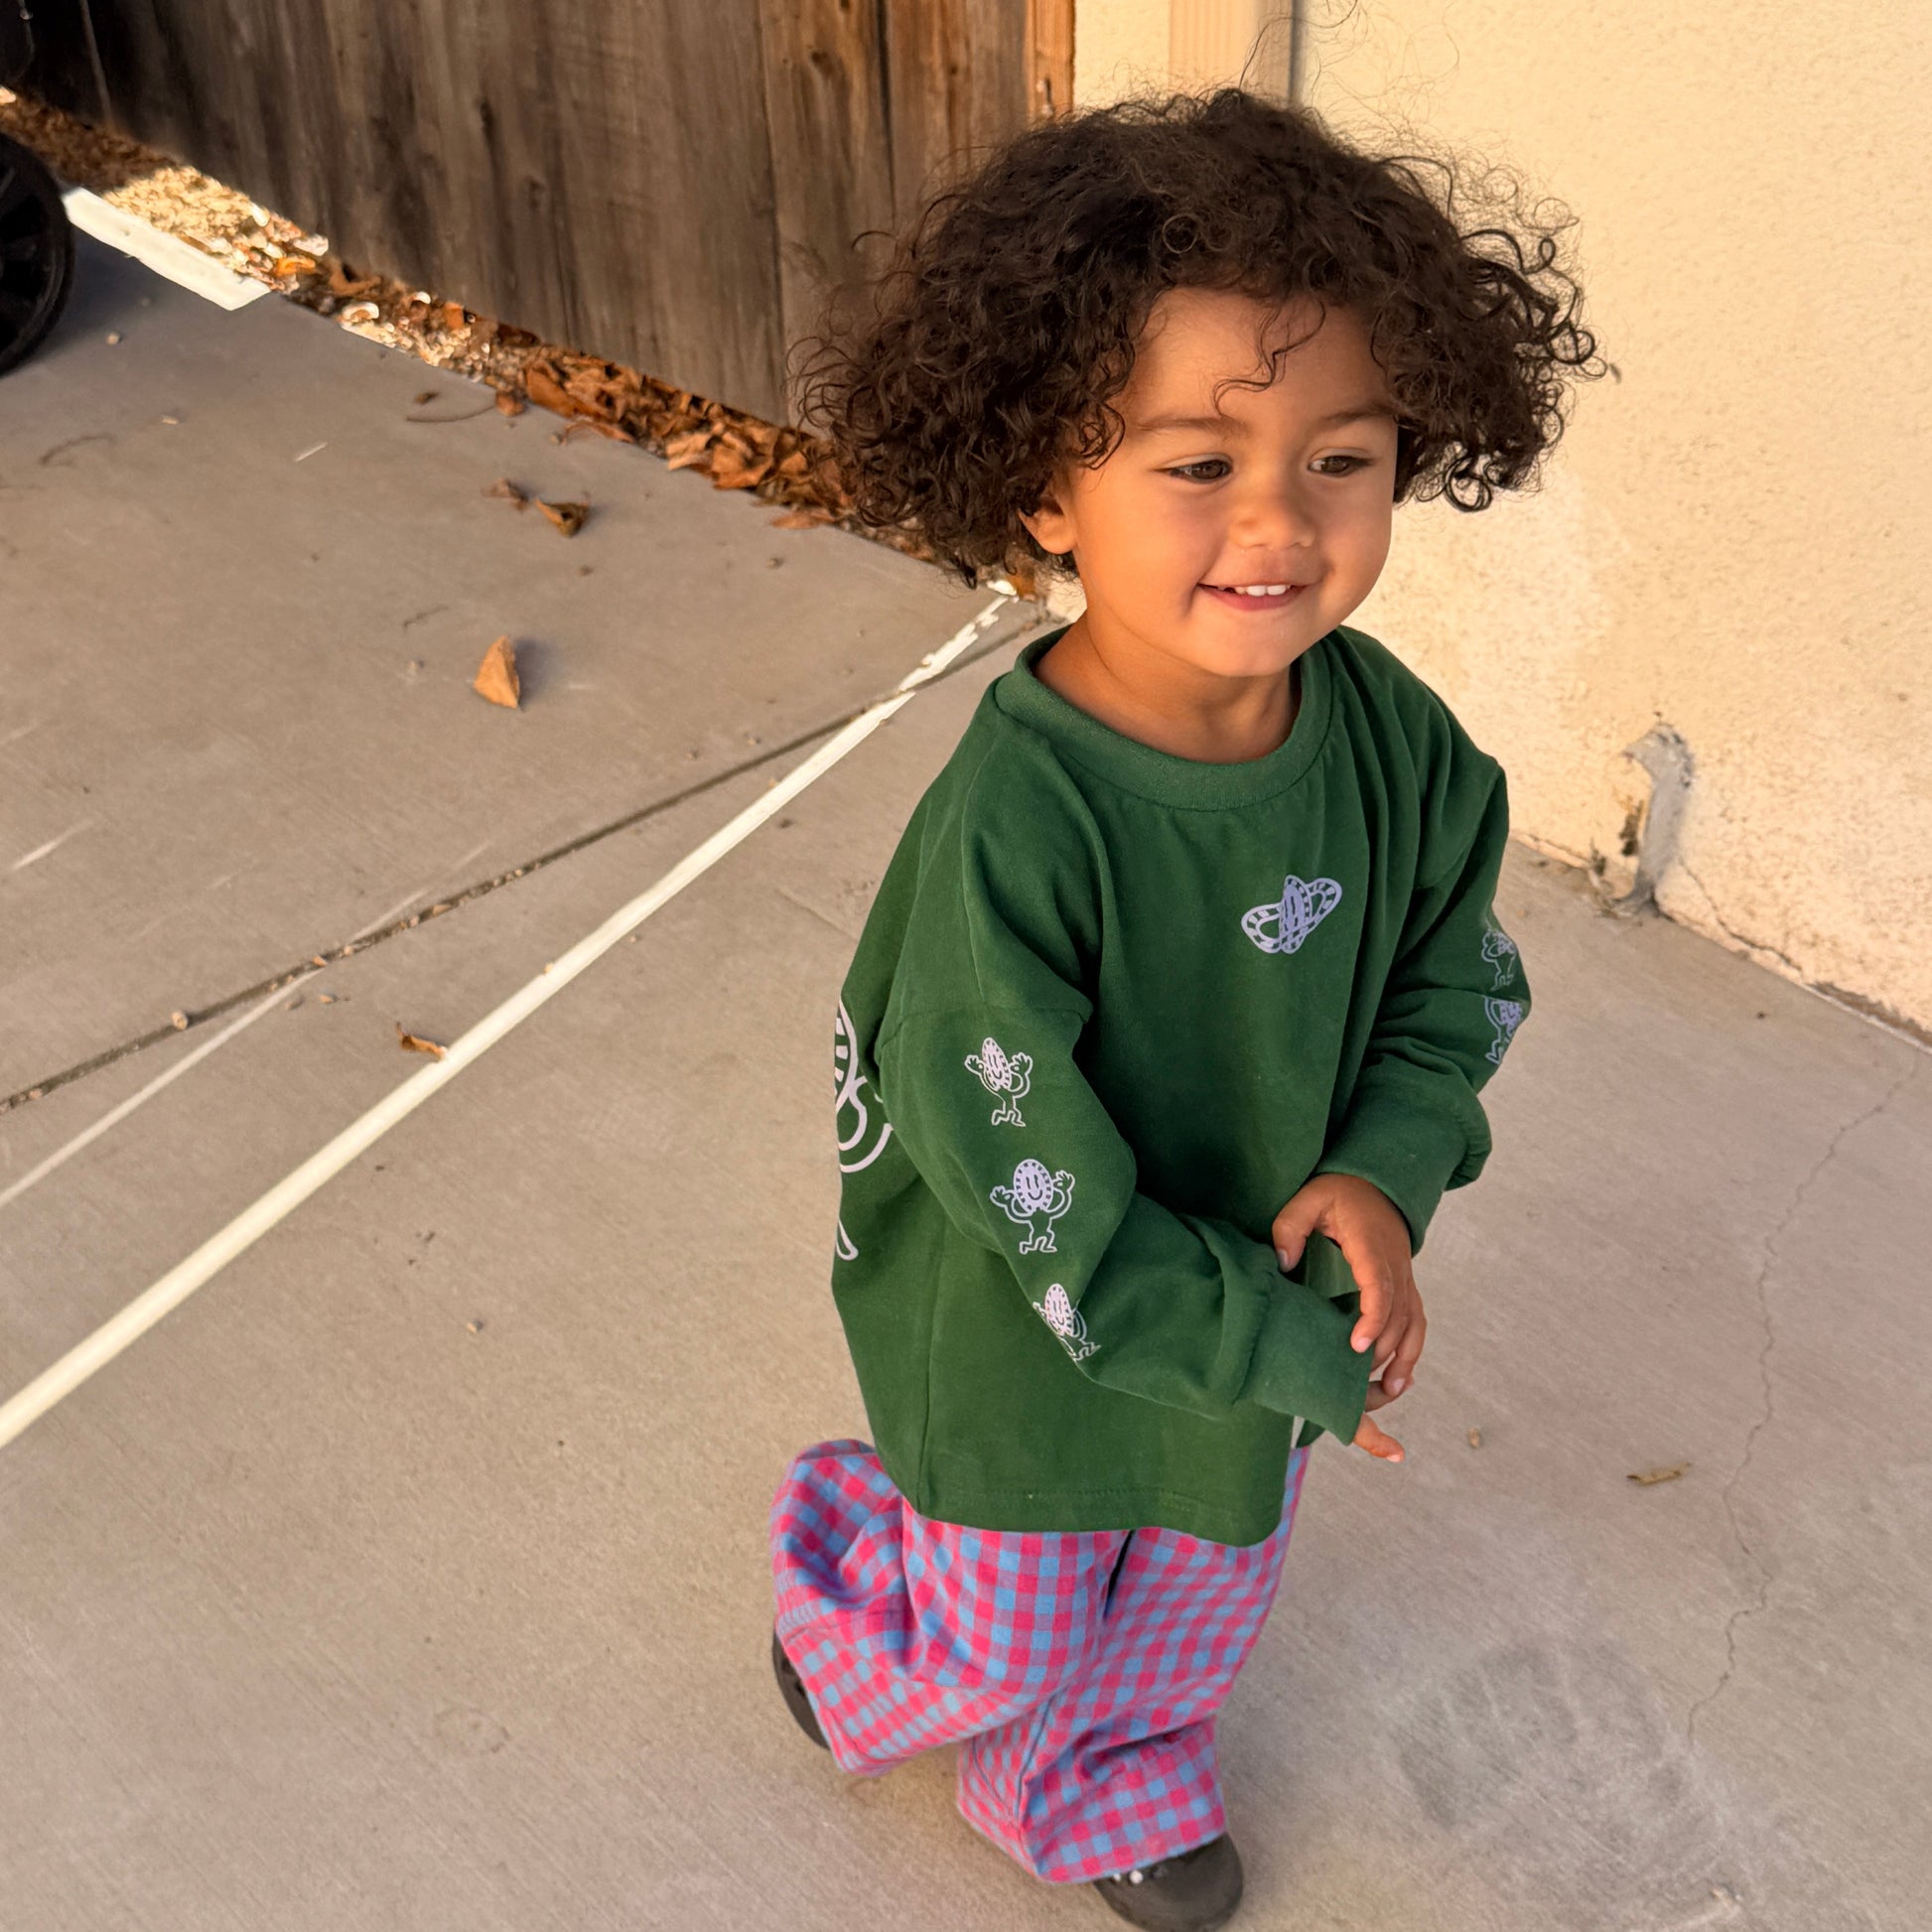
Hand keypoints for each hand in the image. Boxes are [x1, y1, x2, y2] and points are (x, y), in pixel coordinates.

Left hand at [1273, 1173, 1428, 1454]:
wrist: (1375, 1184)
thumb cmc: (1337, 1193)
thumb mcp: (1307, 1199)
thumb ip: (1290, 1227)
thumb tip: (1283, 1262)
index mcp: (1372, 1245)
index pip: (1380, 1286)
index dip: (1372, 1317)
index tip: (1356, 1345)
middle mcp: (1396, 1264)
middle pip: (1398, 1313)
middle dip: (1381, 1349)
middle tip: (1356, 1382)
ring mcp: (1406, 1277)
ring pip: (1413, 1322)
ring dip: (1403, 1357)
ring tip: (1388, 1391)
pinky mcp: (1406, 1286)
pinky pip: (1416, 1321)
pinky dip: (1412, 1350)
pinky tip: (1402, 1377)